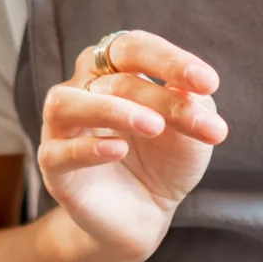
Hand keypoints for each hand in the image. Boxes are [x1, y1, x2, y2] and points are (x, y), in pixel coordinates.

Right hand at [39, 30, 227, 261]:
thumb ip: (192, 104)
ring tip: (154, 126)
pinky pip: (58, 151)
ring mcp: (62, 127)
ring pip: (66, 103)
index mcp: (115, 68)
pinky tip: (119, 150)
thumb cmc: (166, 158)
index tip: (209, 83)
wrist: (147, 213)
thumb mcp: (190, 129)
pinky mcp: (53, 167)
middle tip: (196, 116)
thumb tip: (194, 90)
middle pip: (111, 75)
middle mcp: (83, 89)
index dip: (170, 59)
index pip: (135, 48)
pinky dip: (89, 148)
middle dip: (158, 95)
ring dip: (112, 110)